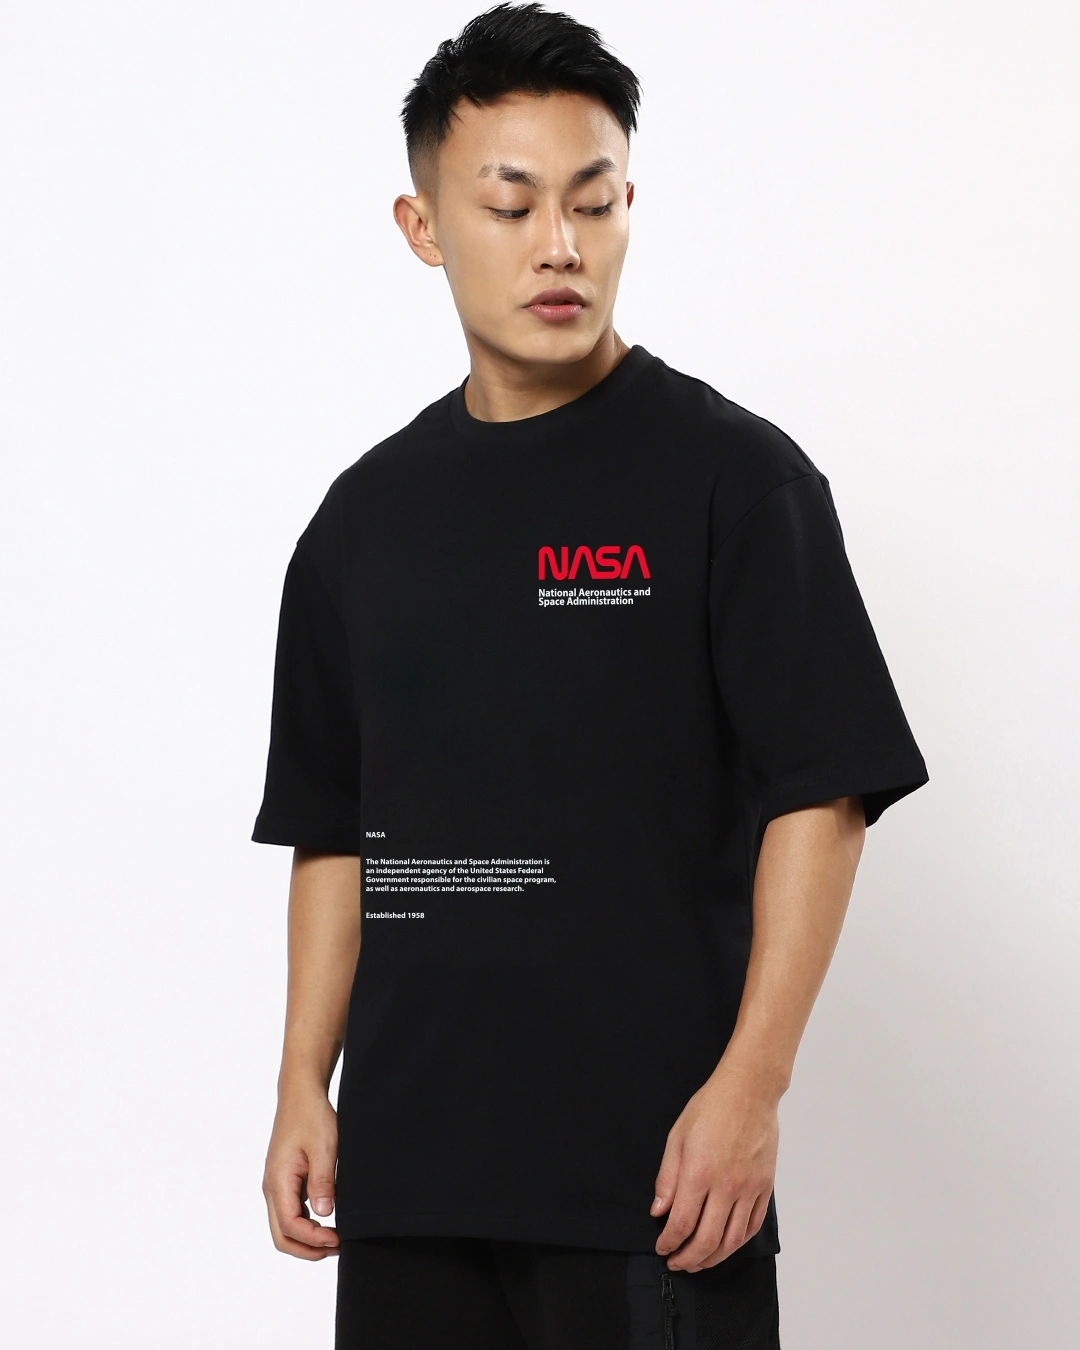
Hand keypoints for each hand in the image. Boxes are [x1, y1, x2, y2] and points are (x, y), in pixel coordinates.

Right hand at [262, 1086, 341, 1259]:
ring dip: (307, 1239)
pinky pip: (290, 1212)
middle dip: (307, 1249)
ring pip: (284, 1226)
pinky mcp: (284, 1181)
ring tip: (335, 1239)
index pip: (289, 1225)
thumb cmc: (312, 1116)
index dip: (313, 1239)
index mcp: (278, 1180)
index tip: (338, 1238)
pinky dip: (306, 1225)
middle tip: (337, 1247)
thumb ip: (323, 1181)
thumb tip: (324, 1214)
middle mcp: (272, 1187)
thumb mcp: (324, 1147)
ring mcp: (276, 1185)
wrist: (300, 1094)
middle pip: (281, 1235)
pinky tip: (327, 1221)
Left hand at [651, 1061, 778, 1270]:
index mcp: (699, 1173)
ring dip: (713, 1258)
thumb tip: (658, 1211)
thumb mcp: (677, 1136)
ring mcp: (749, 1189)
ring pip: (732, 1240)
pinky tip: (725, 1244)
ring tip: (699, 1262)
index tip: (662, 1247)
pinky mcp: (765, 1187)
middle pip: (707, 1240)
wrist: (749, 1091)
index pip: (682, 1224)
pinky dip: (738, 1243)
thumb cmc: (711, 1108)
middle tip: (677, 1262)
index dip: (669, 1242)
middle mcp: (726, 1186)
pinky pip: (753, 1226)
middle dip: (688, 1259)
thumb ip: (667, 1178)